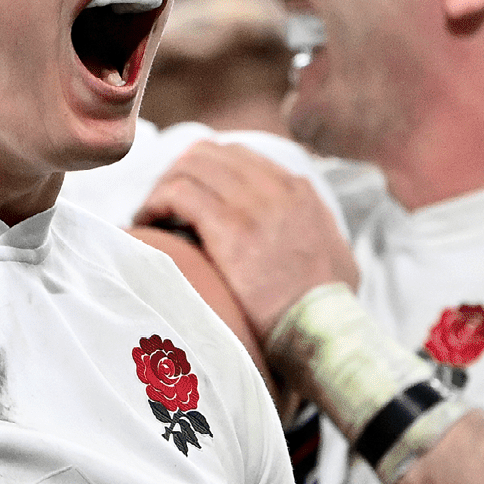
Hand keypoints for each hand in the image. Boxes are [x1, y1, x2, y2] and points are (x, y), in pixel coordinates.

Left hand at [135, 142, 358, 338]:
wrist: (324, 329)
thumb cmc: (327, 306)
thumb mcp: (336, 254)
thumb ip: (315, 229)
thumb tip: (299, 228)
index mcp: (299, 191)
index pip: (239, 156)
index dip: (204, 170)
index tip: (186, 193)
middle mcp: (277, 189)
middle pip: (209, 153)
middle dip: (177, 173)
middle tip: (161, 204)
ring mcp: (254, 206)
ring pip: (189, 167)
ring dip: (162, 188)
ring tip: (151, 215)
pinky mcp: (231, 228)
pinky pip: (178, 193)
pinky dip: (155, 203)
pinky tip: (147, 223)